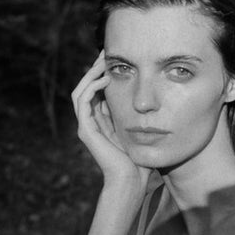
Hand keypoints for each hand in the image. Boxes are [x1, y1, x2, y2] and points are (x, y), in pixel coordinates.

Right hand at [71, 51, 149, 191]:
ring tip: (103, 62)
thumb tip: (154, 99)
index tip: (115, 59)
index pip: (96, 90)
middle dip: (95, 69)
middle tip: (106, 53)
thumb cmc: (139, 160)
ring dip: (90, 74)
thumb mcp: (140, 131)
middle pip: (86, 87)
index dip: (102, 73)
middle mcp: (91, 122)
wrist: (131, 181)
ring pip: (80, 91)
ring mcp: (86, 127)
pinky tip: (105, 80)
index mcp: (102, 121)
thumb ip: (140, 117)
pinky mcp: (85, 131)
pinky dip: (91, 88)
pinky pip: (82, 102)